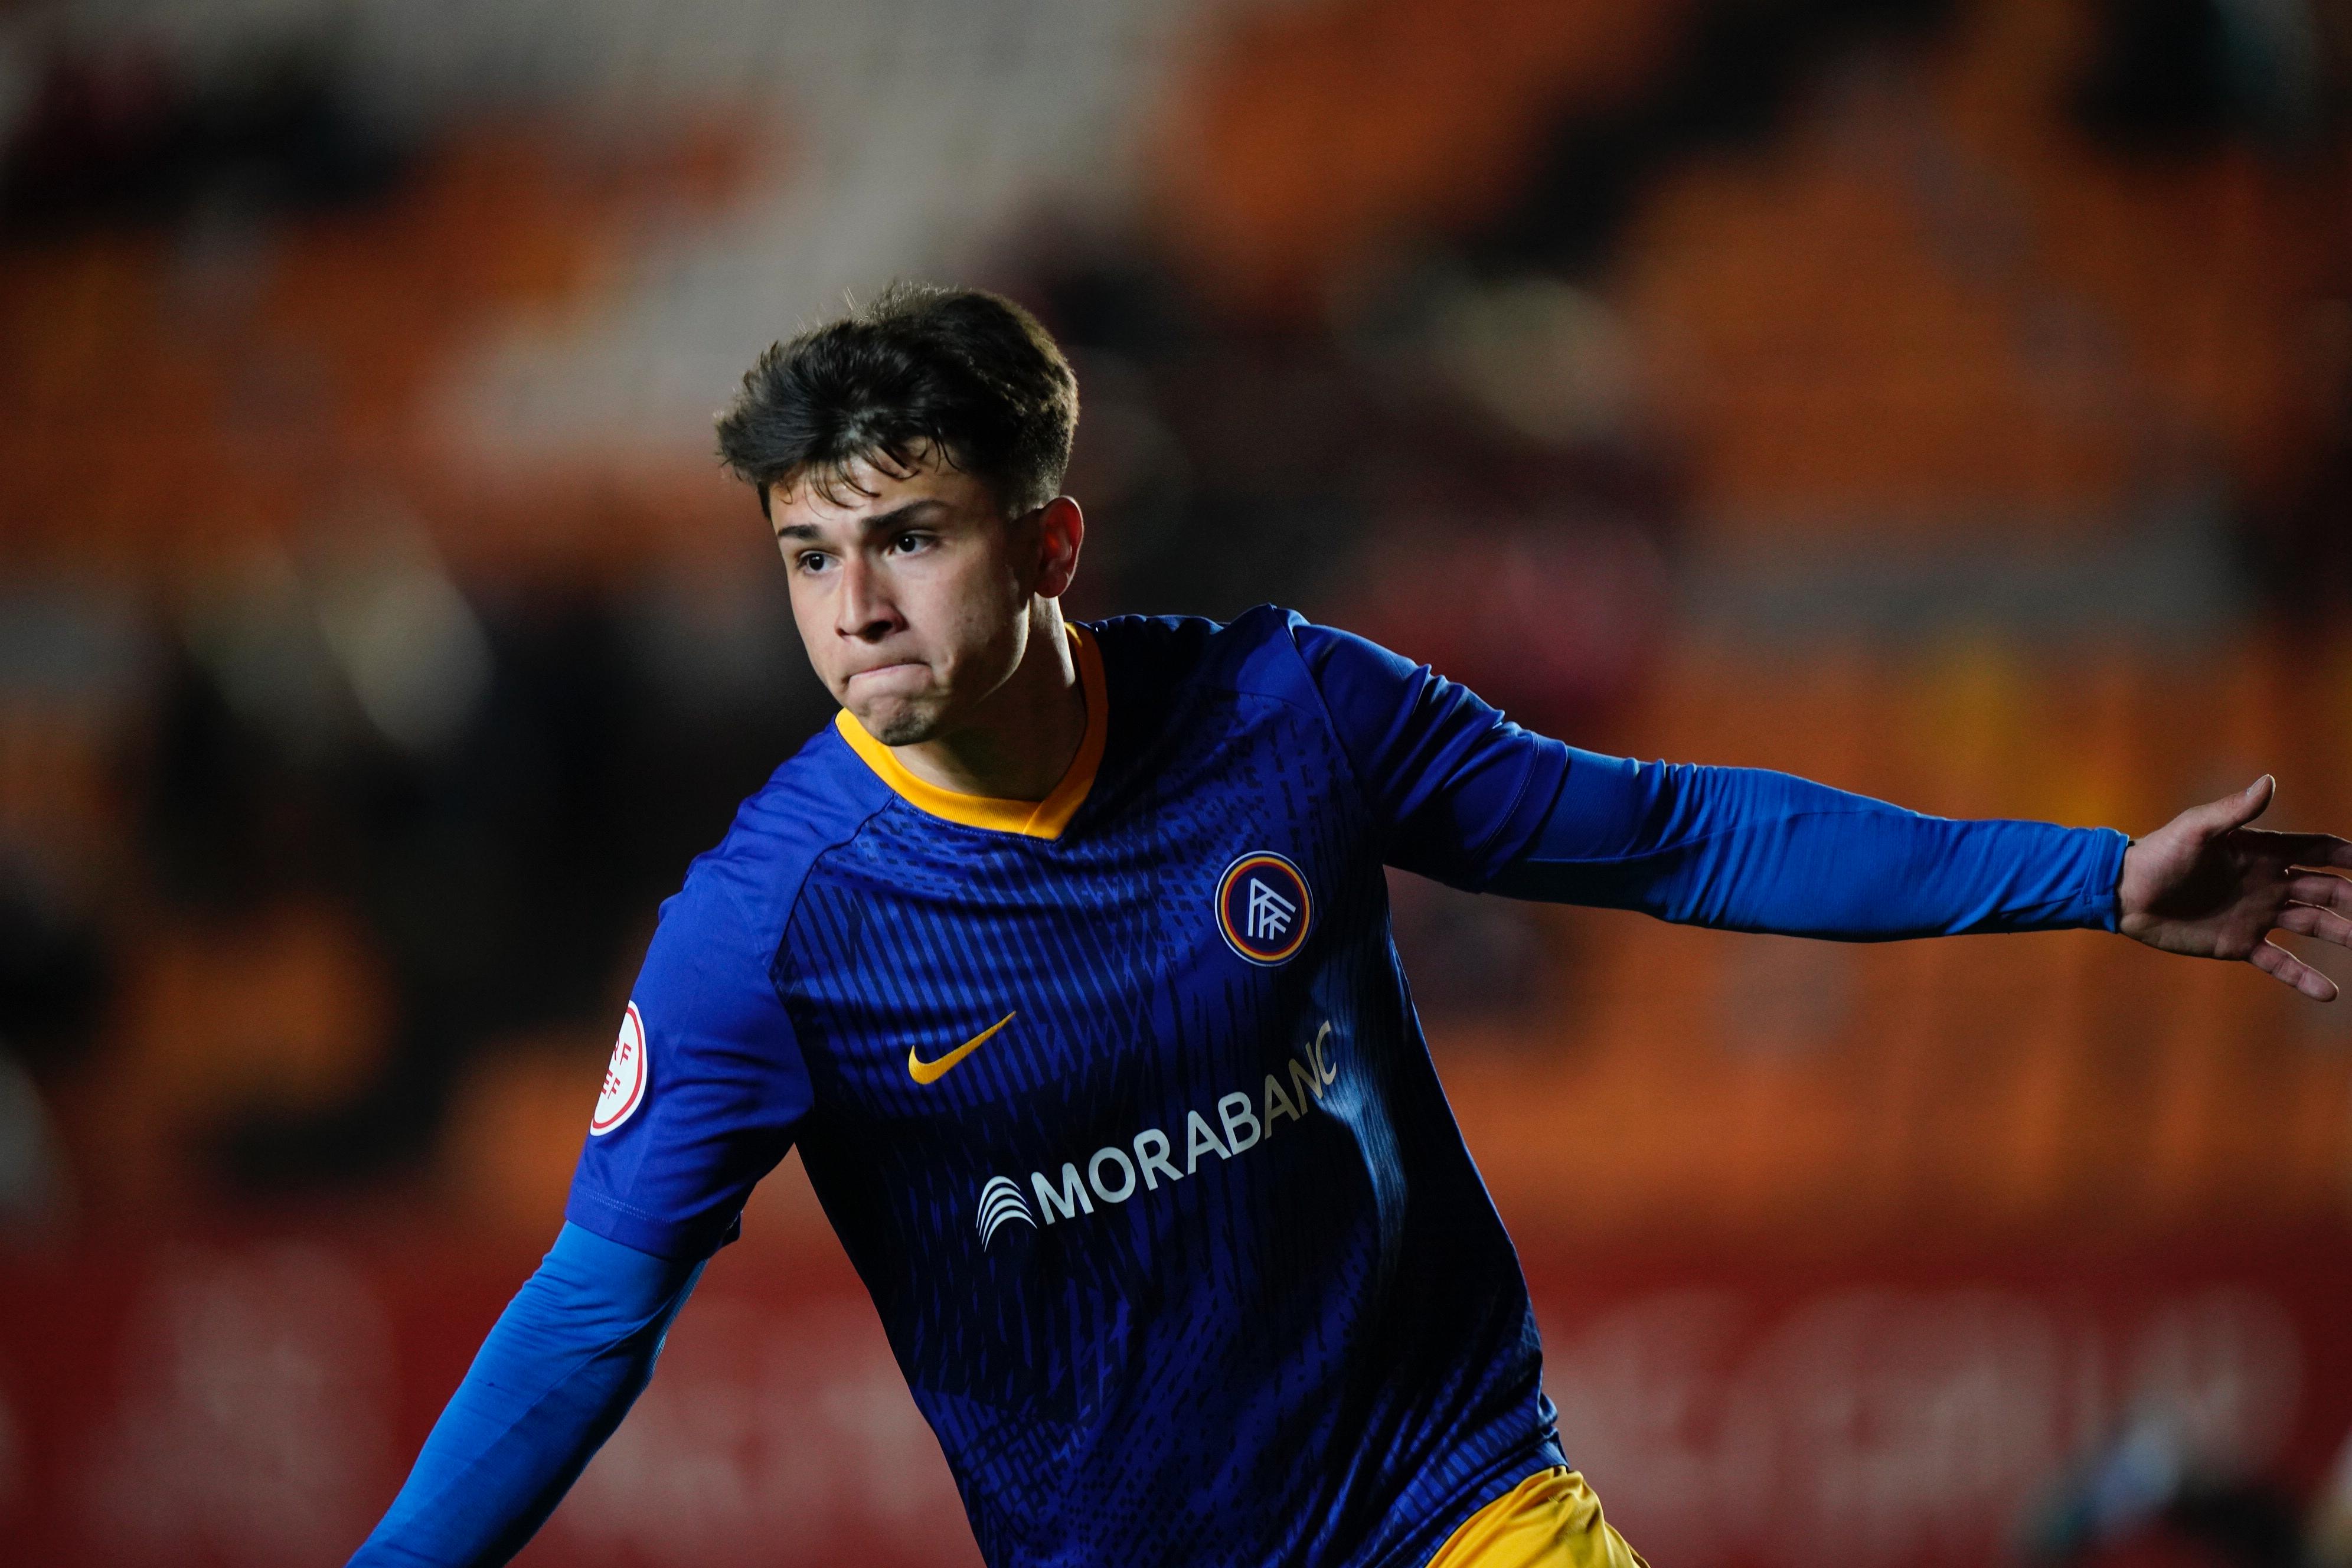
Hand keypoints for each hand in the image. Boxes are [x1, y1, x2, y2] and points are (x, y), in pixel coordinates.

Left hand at [2118, 776, 2351, 999]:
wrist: (2124, 894)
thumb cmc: (2158, 855)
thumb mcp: (2196, 830)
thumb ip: (2234, 810)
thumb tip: (2270, 781)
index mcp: (2263, 853)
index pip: (2319, 852)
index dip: (2349, 857)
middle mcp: (2268, 884)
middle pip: (2326, 891)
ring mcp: (2257, 915)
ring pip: (2314, 926)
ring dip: (2344, 935)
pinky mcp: (2239, 944)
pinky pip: (2280, 962)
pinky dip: (2304, 977)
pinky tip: (2329, 993)